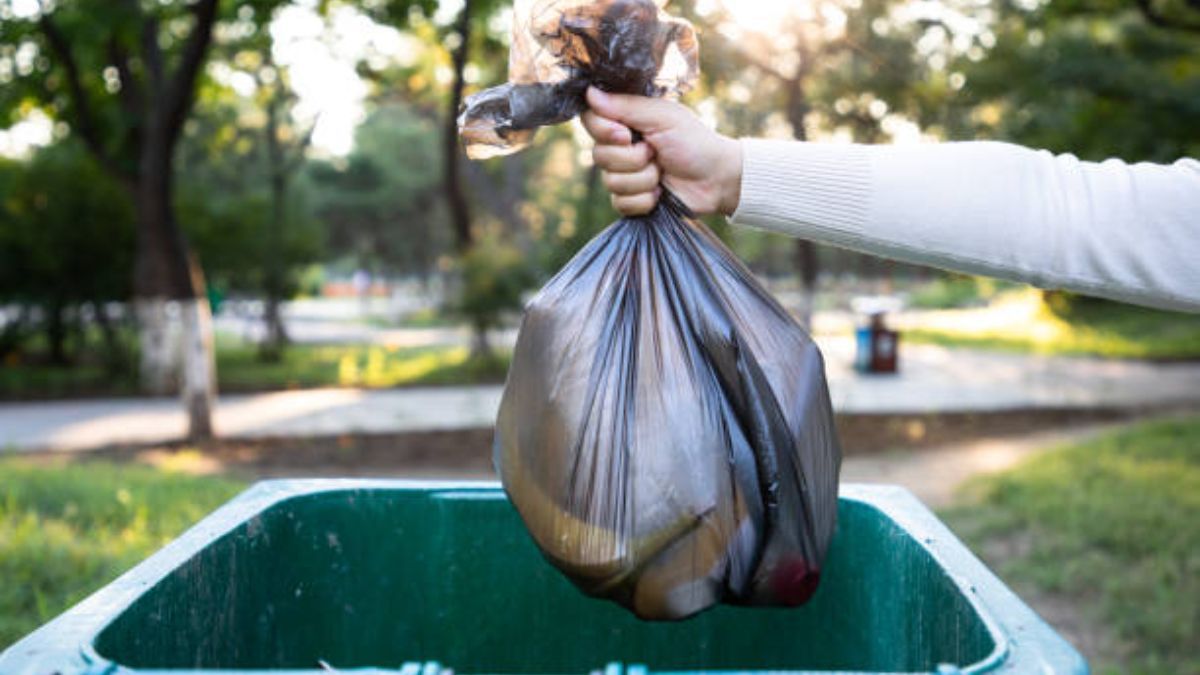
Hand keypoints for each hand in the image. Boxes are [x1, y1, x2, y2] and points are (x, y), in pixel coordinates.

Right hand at [582, 87, 742, 216]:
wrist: (715, 179)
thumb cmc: (694, 142)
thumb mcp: (662, 117)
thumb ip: (626, 106)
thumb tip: (589, 93)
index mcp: (625, 122)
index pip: (590, 121)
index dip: (604, 131)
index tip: (626, 134)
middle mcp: (619, 148)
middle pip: (598, 156)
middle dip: (633, 159)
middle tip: (656, 153)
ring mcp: (624, 175)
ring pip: (611, 182)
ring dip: (644, 179)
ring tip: (662, 173)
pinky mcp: (631, 200)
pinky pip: (621, 204)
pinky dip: (645, 200)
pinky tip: (661, 193)